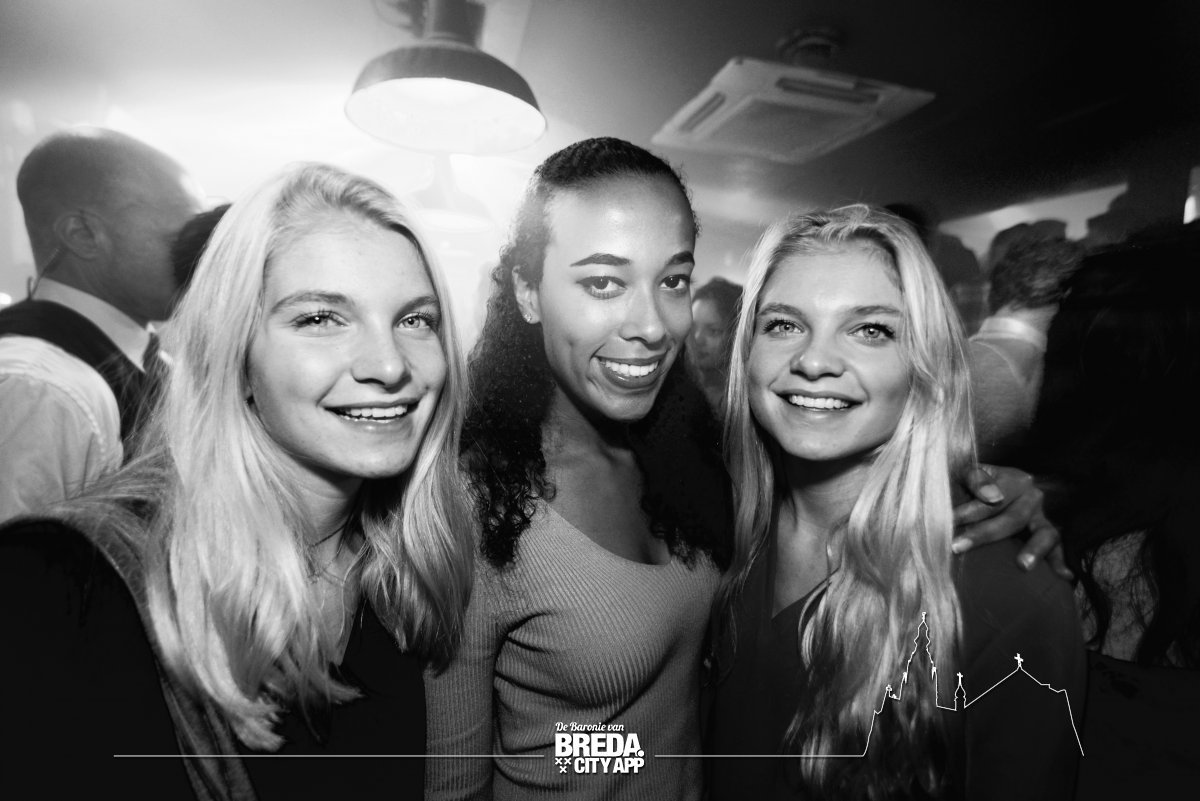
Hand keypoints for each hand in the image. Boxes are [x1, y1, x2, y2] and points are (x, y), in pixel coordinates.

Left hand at [951, 465, 1072, 579]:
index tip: (948, 521)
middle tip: (957, 546)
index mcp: (1013, 479)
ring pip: (1043, 533)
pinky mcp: (1048, 534)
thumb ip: (975, 479)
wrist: (995, 489)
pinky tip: (1065, 576)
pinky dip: (1060, 561)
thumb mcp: (969, 472)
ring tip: (1022, 565)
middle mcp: (1032, 497)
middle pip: (1012, 518)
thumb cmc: (974, 483)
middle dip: (984, 534)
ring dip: (1034, 549)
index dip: (968, 511)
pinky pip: (1057, 547)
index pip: (992, 498)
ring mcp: (1042, 517)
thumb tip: (993, 496)